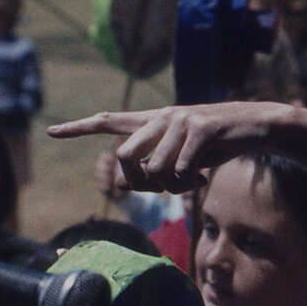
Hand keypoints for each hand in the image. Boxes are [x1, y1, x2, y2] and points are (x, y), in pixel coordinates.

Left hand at [49, 102, 291, 191]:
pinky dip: (188, 182)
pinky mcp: (201, 128)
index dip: (79, 128)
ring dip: (170, 187)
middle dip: (139, 182)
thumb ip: (151, 167)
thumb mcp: (179, 159)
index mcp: (152, 121)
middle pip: (124, 155)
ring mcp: (180, 120)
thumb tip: (123, 184)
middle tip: (163, 189)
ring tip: (188, 183)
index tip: (51, 131)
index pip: (109, 121)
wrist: (254, 127)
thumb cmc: (215, 145)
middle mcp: (161, 116)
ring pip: (154, 168)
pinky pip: (180, 167)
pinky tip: (200, 180)